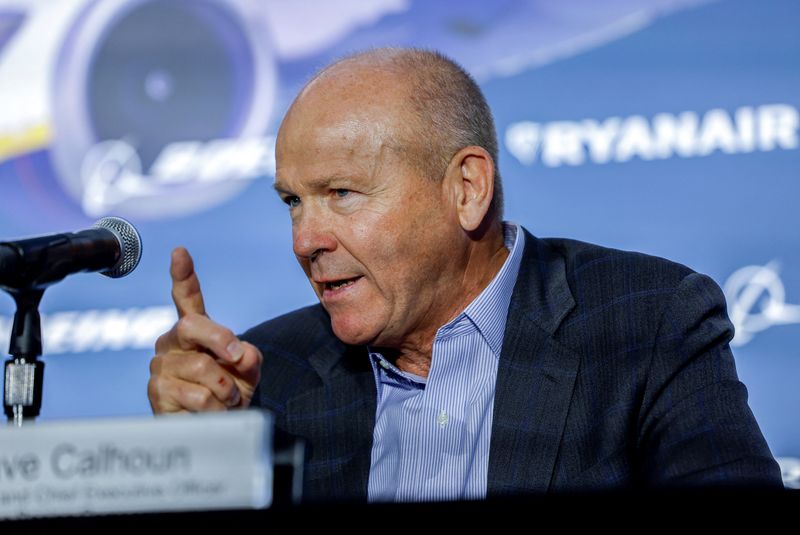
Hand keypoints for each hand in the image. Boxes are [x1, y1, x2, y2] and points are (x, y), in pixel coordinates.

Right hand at [147, 247, 262, 413]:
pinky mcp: (157, 392)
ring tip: (226, 397)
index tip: (180, 252)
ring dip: (226, 387)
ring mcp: (162, 366)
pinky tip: (213, 411)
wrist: (216, 430)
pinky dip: (215, 406)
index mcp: (194, 330)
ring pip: (201, 367)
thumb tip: (240, 353)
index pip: (186, 298)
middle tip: (236, 357)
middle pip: (192, 326)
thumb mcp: (248, 370)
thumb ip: (248, 356)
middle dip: (220, 340)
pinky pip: (197, 395)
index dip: (183, 275)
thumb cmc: (229, 393)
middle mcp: (173, 342)